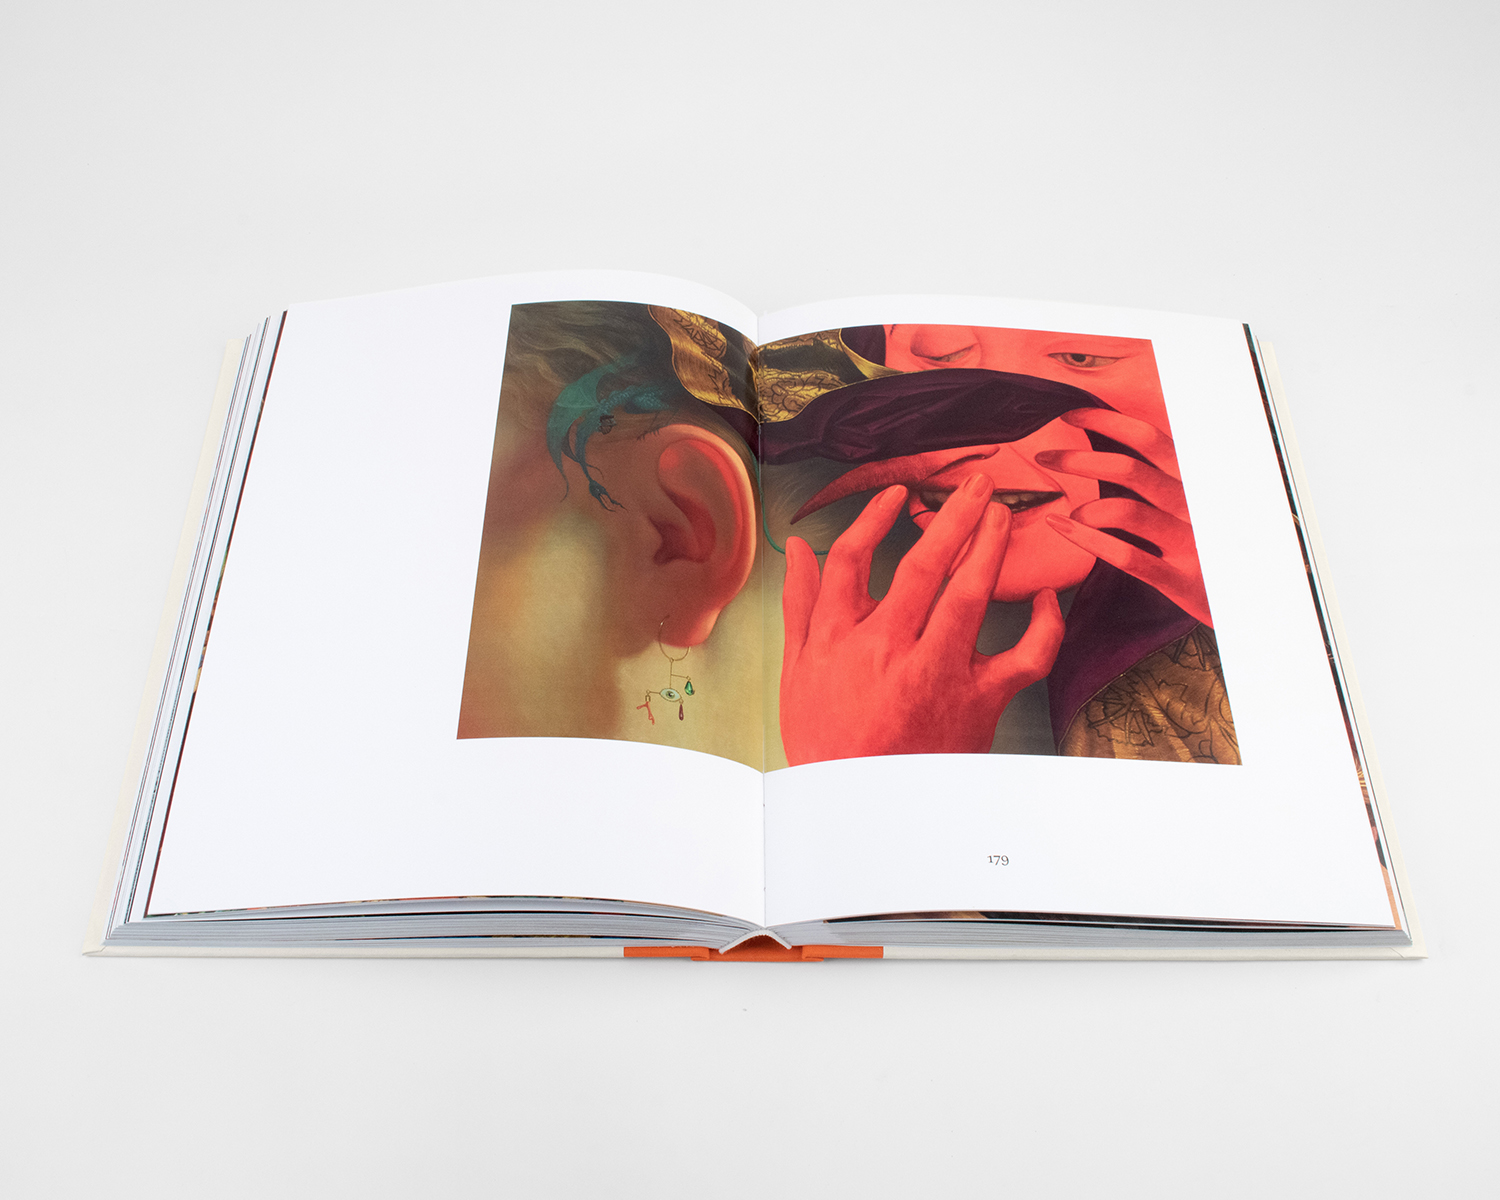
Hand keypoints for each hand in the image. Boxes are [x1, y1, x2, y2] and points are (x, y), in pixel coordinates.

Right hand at [780, 475, 1065, 765]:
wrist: (864, 809)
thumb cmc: (829, 738)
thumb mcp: (798, 672)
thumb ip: (801, 606)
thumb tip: (798, 549)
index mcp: (839, 640)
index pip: (850, 560)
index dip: (874, 520)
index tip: (896, 495)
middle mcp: (887, 649)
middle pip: (921, 566)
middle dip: (952, 516)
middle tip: (975, 483)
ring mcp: (936, 673)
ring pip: (969, 595)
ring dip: (989, 546)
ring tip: (1001, 514)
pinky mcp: (979, 700)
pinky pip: (1025, 655)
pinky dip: (1044, 624)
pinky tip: (1045, 598)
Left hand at [1034, 409, 1212, 627]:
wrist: (1263, 599)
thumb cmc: (1221, 544)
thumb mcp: (1204, 502)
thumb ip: (1171, 477)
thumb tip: (1126, 447)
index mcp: (1196, 481)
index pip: (1149, 439)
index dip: (1106, 423)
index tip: (1070, 416)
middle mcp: (1194, 505)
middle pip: (1130, 469)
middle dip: (1079, 460)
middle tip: (1045, 459)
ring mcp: (1189, 542)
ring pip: (1126, 511)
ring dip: (1086, 509)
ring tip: (1067, 514)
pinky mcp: (1180, 579)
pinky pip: (1127, 556)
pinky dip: (1089, 541)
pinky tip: (1065, 530)